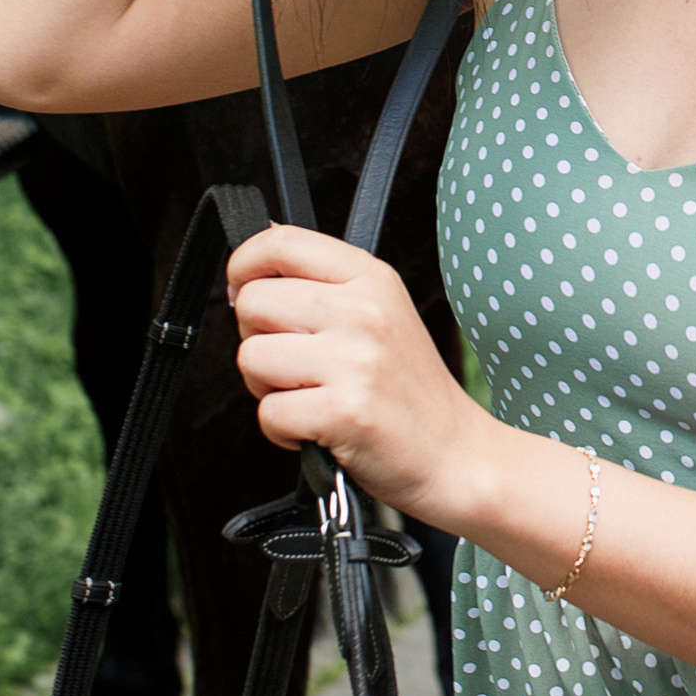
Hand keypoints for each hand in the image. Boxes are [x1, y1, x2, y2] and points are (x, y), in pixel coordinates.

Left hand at [227, 228, 489, 535]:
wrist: (454, 452)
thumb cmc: (408, 390)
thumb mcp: (380, 314)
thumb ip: (323, 288)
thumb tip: (248, 278)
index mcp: (372, 279)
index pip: (283, 243)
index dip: (245, 264)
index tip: (241, 288)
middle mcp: (364, 311)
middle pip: (254, 301)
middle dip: (255, 337)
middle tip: (291, 362)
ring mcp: (355, 361)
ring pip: (251, 357)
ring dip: (266, 388)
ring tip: (307, 396)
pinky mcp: (344, 411)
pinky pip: (268, 413)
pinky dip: (282, 431)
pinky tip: (316, 427)